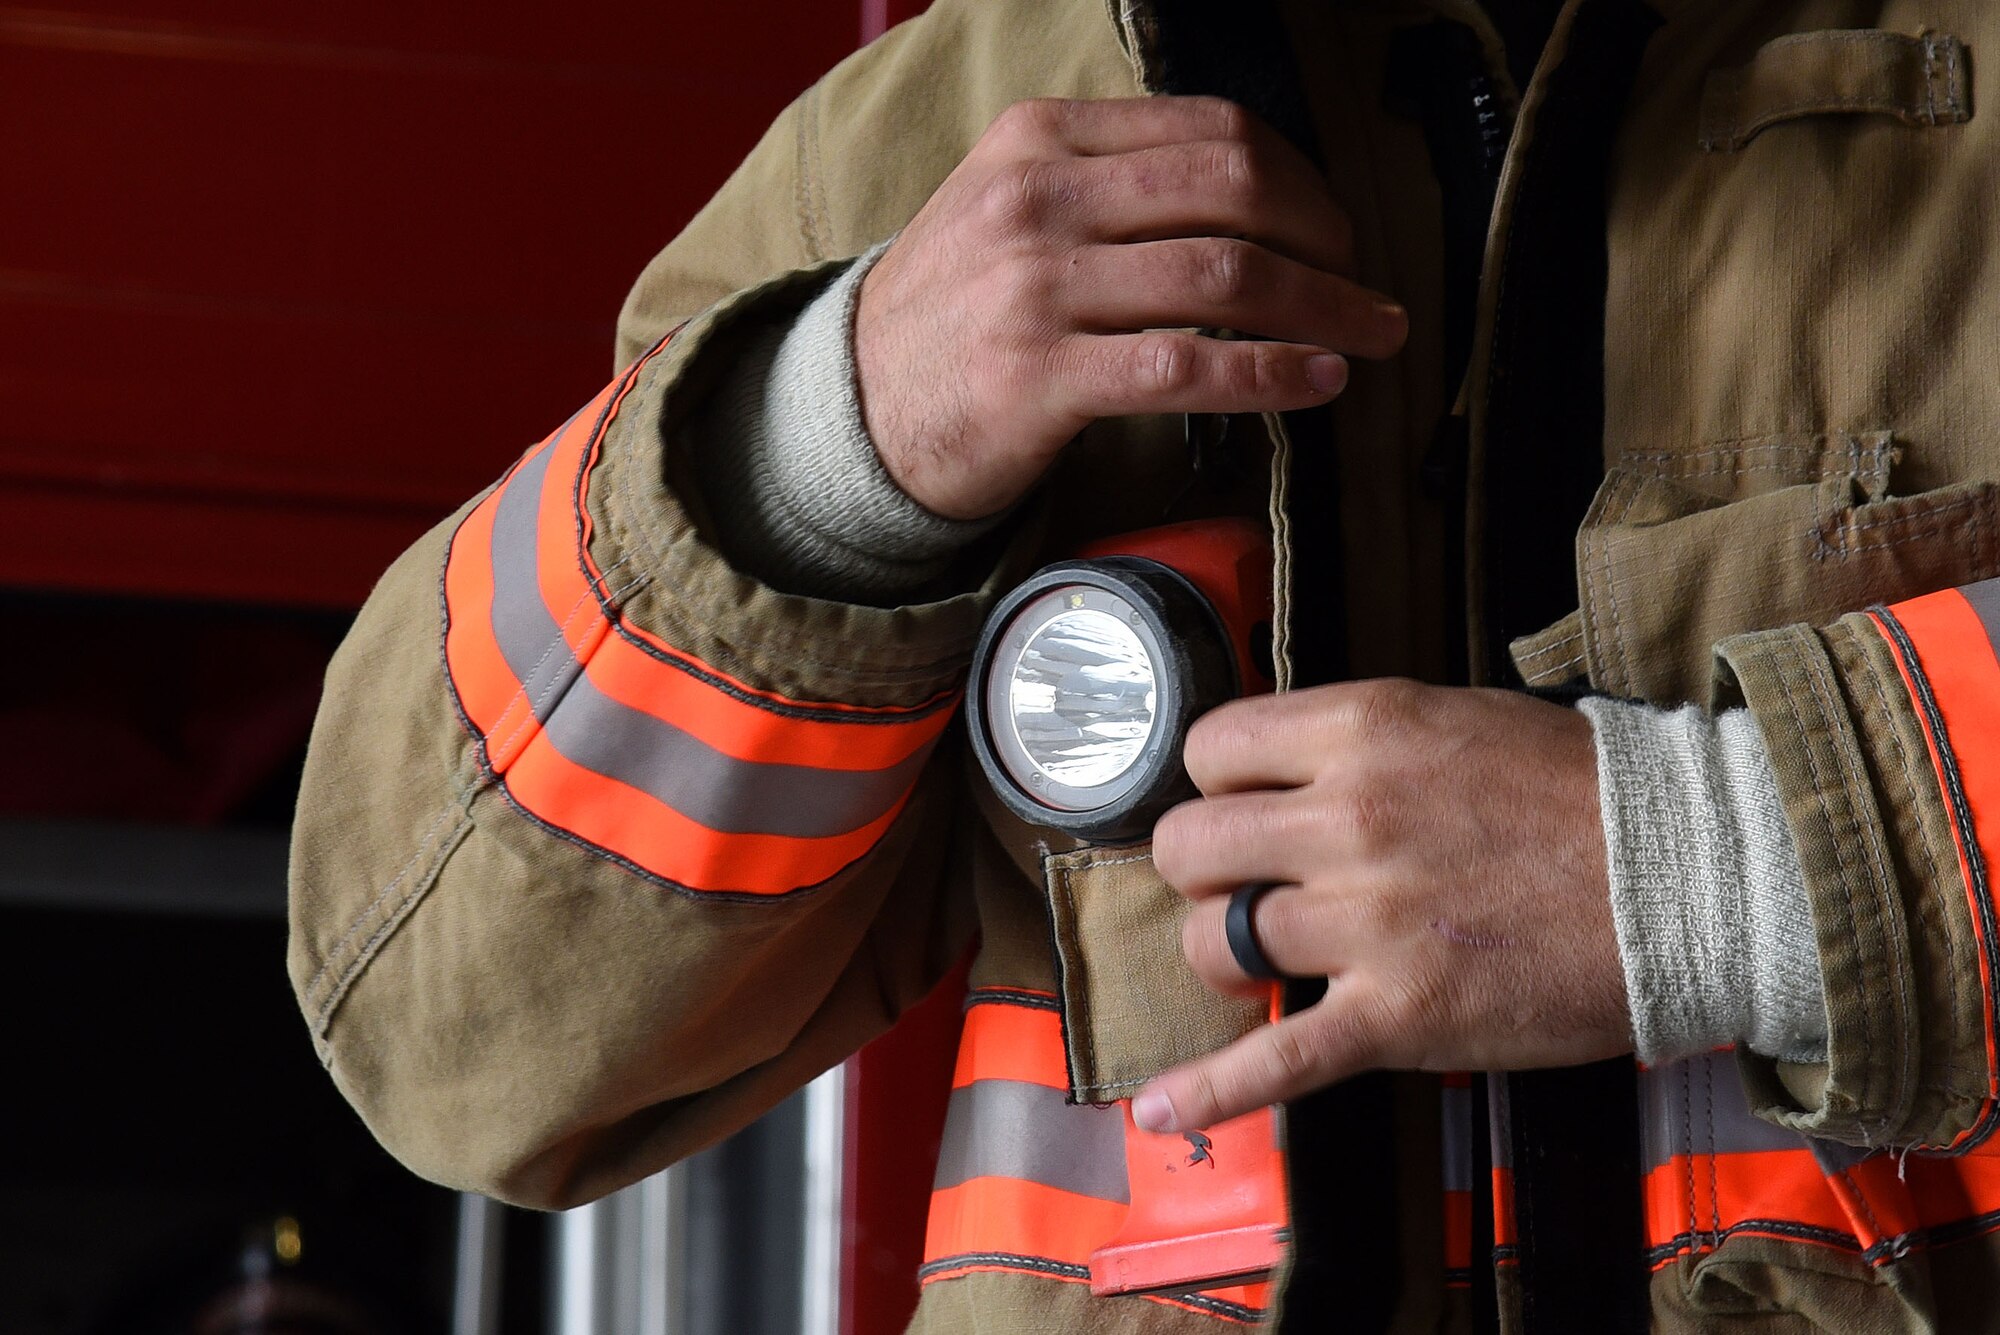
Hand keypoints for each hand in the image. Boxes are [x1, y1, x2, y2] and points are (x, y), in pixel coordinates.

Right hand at [854, 96, 1408, 519]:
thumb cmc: (951, 314)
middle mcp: (1039, 198)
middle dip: (1326, 239)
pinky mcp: (1038, 374)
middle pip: (1234, 191)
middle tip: (1364, 285)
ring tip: (1366, 338)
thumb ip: (1109, 183)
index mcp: (1040, 138)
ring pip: (1224, 277)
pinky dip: (1269, 375)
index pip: (1210, 132)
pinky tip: (1314, 383)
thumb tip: (1253, 202)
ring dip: (1322, 310)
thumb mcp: (1007, 205)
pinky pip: (1185, 366)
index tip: (1333, 228)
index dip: (1301, 180)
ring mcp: (1035, 286)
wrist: (852, 409)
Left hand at [1135, 680, 1630, 1133]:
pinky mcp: (1397, 1014)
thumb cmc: (1578, 795)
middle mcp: (1349, 817)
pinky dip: (1210, 1087)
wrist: (1692, 880)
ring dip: (1224, 955)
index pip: (1212, 750)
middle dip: (1203, 870)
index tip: (1243, 809)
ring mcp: (1368, 920)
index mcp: (1362, 732)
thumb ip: (1354, 742)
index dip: (1217, 784)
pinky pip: (1275, 1056)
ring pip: (1216, 940)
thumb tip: (1277, 775)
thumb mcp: (1453, 718)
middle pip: (1189, 846)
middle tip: (1246, 886)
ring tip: (1262, 960)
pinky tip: (1159, 1108)